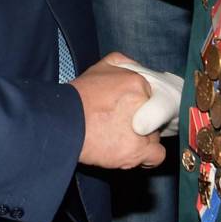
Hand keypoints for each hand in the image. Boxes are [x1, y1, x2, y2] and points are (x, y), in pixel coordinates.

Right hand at [72, 52, 165, 168]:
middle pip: (155, 116)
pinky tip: (135, 153)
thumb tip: (139, 70)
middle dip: (143, 121)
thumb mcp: (100, 67)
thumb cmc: (79, 97)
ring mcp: (142, 128)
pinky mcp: (136, 151)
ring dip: (142, 139)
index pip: (153, 97)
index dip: (144, 105)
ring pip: (155, 136)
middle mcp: (144, 103)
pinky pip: (156, 155)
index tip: (133, 112)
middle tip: (124, 125)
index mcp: (138, 82)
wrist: (63, 124)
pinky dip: (148, 157)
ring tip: (122, 139)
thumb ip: (125, 64)